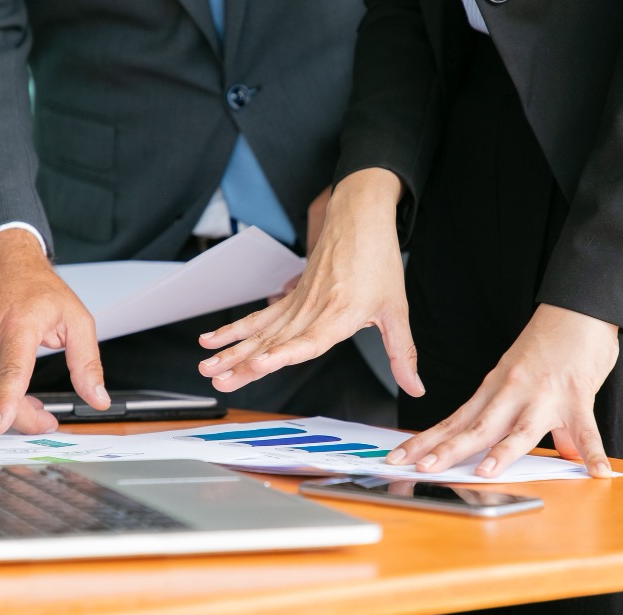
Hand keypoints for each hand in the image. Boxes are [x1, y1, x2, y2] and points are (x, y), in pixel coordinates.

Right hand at [0, 229, 109, 434]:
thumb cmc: (37, 290)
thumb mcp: (77, 320)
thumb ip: (88, 363)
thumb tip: (98, 399)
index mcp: (19, 326)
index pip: (10, 370)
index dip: (6, 401)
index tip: (0, 423)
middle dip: (24, 418)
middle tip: (45, 418)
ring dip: (5, 409)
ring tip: (28, 399)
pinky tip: (6, 385)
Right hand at [198, 168, 424, 396]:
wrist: (360, 218)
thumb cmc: (379, 261)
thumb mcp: (397, 310)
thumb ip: (403, 353)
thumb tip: (415, 388)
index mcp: (341, 314)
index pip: (308, 340)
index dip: (283, 354)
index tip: (259, 364)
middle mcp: (313, 309)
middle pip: (273, 340)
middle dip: (241, 362)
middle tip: (216, 379)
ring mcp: (298, 302)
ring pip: (259, 330)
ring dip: (230, 349)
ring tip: (206, 366)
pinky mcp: (290, 295)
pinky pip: (258, 316)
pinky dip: (234, 329)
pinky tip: (211, 340)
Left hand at [386, 304, 618, 477]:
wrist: (578, 306)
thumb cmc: (550, 341)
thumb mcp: (524, 378)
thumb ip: (525, 418)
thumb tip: (545, 452)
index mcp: (494, 390)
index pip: (453, 421)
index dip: (426, 441)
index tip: (401, 457)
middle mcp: (512, 393)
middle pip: (475, 428)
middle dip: (447, 451)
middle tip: (422, 468)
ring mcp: (543, 395)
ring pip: (519, 429)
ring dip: (501, 452)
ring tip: (484, 473)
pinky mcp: (576, 395)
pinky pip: (586, 428)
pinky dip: (592, 450)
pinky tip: (595, 470)